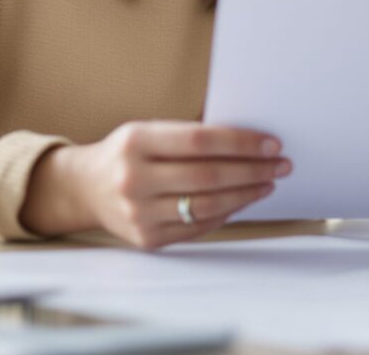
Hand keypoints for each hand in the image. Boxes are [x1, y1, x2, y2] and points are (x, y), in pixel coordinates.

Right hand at [24, 120, 290, 248]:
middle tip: (281, 164)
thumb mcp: (148, 130)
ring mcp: (139, 213)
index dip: (240, 142)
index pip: (199, 140)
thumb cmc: (128, 152)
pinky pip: (198, 226)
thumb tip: (249, 136)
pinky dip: (228, 212)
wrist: (86, 188)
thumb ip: (191, 133)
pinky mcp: (147, 239)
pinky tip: (243, 199)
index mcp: (136, 142)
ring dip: (246, 194)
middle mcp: (134, 179)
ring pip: (207, 205)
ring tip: (268, 182)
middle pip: (208, 175)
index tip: (271, 142)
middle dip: (253, 170)